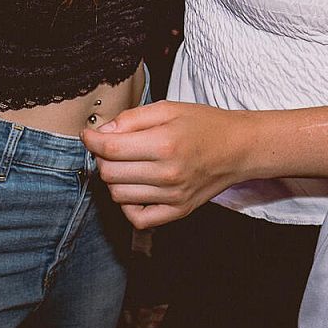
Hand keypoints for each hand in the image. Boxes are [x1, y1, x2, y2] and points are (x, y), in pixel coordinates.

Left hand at [83, 101, 249, 229]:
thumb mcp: (169, 109)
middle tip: (110, 147)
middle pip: (110, 173)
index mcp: (165, 144)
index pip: (111, 148)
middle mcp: (168, 173)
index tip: (88, 135)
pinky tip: (134, 188)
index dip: (92, 140)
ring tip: (125, 164)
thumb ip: (133, 118)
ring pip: (118, 195)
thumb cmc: (204, 124)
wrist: (238, 148)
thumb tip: (103, 132)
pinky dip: (127, 205)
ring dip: (113, 179)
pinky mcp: (178, 211)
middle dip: (101, 158)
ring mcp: (173, 196)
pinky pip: (138, 218)